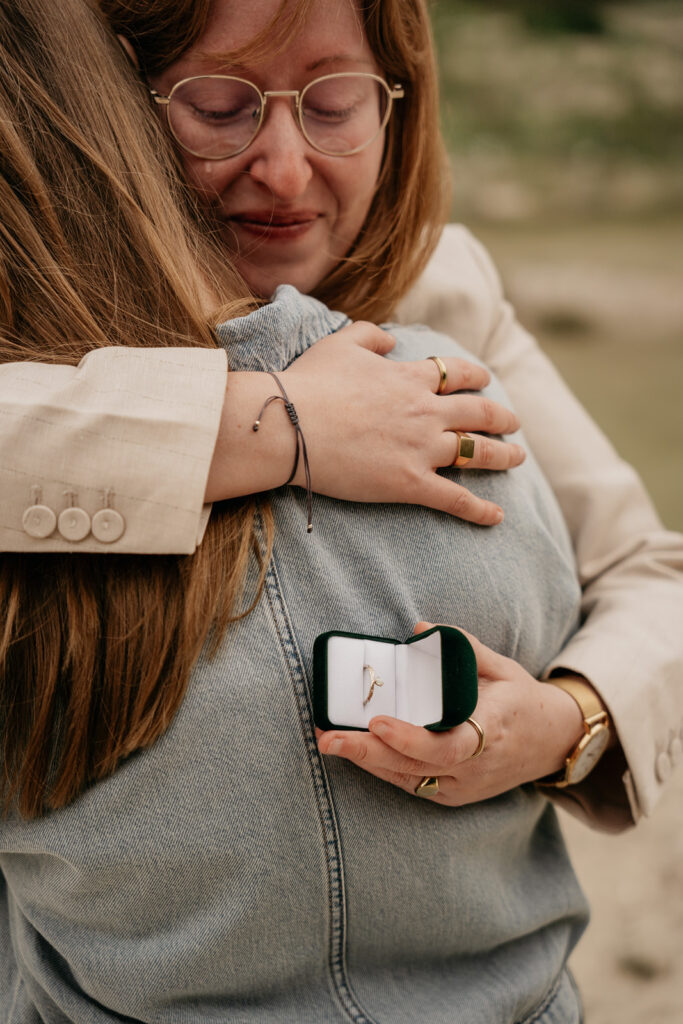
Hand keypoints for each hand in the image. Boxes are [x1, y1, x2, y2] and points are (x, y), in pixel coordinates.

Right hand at [279, 323, 523, 525]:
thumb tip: (391, 341)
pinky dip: (480, 509)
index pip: (456, 374)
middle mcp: (425, 412)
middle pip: (478, 413)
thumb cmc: (310, 383)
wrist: (292, 425)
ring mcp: (422, 449)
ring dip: (502, 456)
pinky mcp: (410, 483)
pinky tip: (498, 517)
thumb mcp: (340, 343)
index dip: (476, 377)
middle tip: (514, 423)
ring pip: (477, 453)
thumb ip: (370, 335)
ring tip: (517, 458)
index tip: (486, 380)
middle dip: (501, 418)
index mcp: (410, 378)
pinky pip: (456, 498)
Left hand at [317, 621, 585, 805]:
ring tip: (328, 741)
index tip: (378, 721)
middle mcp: (477, 765)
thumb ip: (464, 647)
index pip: (448, 746)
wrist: (554, 742)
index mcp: (493, 729)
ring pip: (408, 779)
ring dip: (365, 761)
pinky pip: (412, 785)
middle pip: (416, 767)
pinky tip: (354, 752)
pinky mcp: (454, 796)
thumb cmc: (523, 700)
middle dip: (367, 752)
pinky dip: (381, 769)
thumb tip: (419, 627)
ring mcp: (465, 786)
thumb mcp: (504, 667)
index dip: (410, 739)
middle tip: (328, 736)